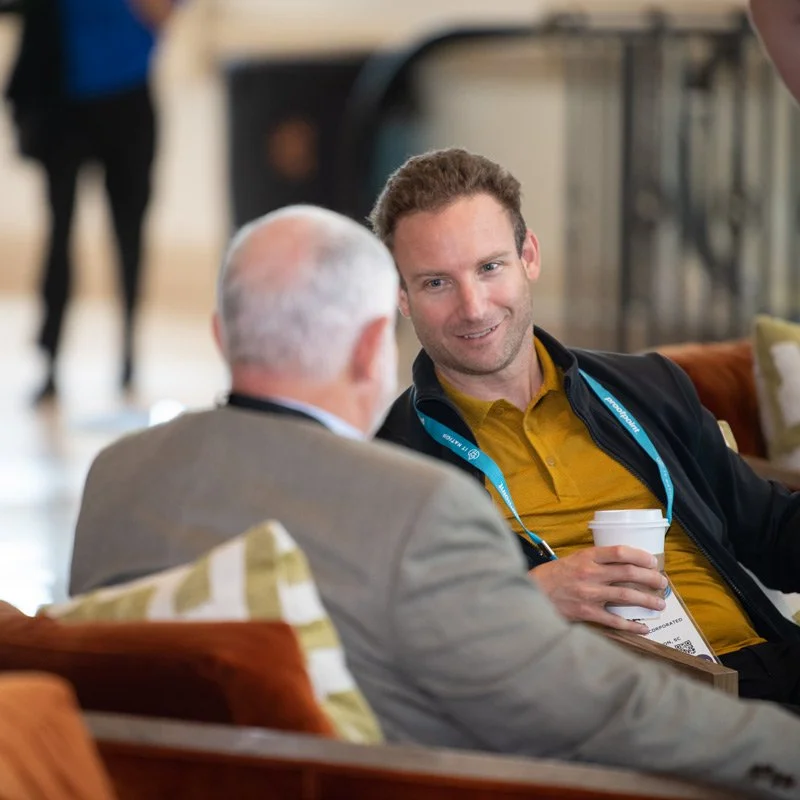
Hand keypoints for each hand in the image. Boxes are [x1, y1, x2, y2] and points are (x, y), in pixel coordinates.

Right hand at [529, 546, 667, 633]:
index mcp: (587, 557)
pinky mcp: (586, 613)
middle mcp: (590, 573)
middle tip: (662, 583)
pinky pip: (615, 620)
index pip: (620, 552)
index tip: (652, 561)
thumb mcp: (573, 560)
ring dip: (647, 600)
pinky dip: (632, 625)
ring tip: (659, 604)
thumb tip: (623, 565)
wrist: (533, 593)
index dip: (640, 556)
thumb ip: (595, 561)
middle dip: (650, 578)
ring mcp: (589, 594)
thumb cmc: (553, 576)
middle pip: (628, 573)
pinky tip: (644, 628)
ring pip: (626, 596)